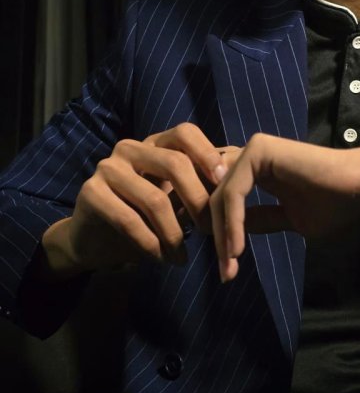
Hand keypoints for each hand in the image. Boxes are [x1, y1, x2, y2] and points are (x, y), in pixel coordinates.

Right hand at [41, 124, 238, 276]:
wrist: (94, 241)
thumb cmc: (144, 218)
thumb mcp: (174, 200)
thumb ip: (198, 188)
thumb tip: (236, 186)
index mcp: (154, 144)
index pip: (185, 133)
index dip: (208, 155)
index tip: (225, 184)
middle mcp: (130, 149)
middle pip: (175, 163)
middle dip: (199, 201)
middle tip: (210, 231)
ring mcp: (107, 168)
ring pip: (155, 199)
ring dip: (175, 234)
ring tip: (182, 256)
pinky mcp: (90, 193)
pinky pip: (129, 220)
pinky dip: (151, 244)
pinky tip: (162, 258)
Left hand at [209, 133, 359, 281]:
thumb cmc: (335, 204)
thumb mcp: (288, 218)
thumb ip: (259, 219)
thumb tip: (228, 233)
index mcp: (257, 169)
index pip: (223, 200)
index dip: (220, 234)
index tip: (227, 269)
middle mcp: (250, 155)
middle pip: (215, 199)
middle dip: (217, 238)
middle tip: (226, 273)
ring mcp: (253, 150)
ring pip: (219, 197)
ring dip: (222, 236)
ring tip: (231, 266)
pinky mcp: (258, 150)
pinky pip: (233, 193)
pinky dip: (232, 223)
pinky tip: (238, 248)